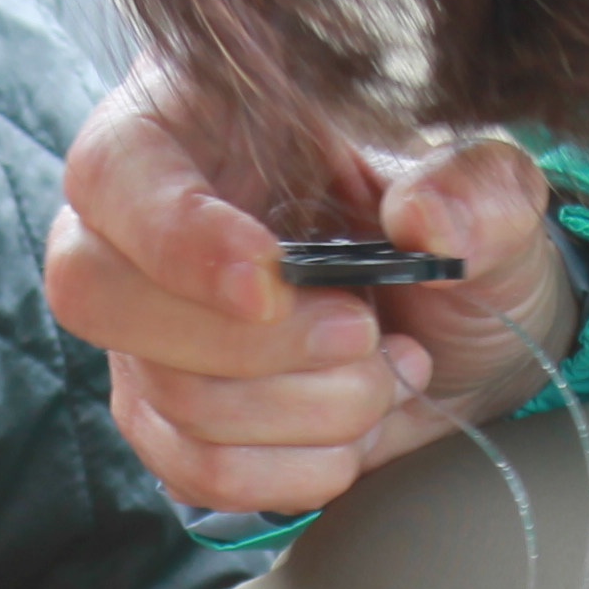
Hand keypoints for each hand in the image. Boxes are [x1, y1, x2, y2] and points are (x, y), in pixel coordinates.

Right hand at [45, 64, 577, 517]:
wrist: (463, 327)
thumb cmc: (452, 231)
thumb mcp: (490, 189)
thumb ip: (476, 188)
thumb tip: (428, 224)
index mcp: (191, 118)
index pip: (114, 172)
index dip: (175, 237)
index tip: (269, 283)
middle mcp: (136, 224)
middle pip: (98, 294)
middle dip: (247, 345)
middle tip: (364, 335)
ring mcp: (142, 326)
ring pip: (162, 395)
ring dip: (299, 409)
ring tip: (388, 371)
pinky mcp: (166, 415)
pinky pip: (189, 469)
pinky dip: (289, 470)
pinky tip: (355, 433)